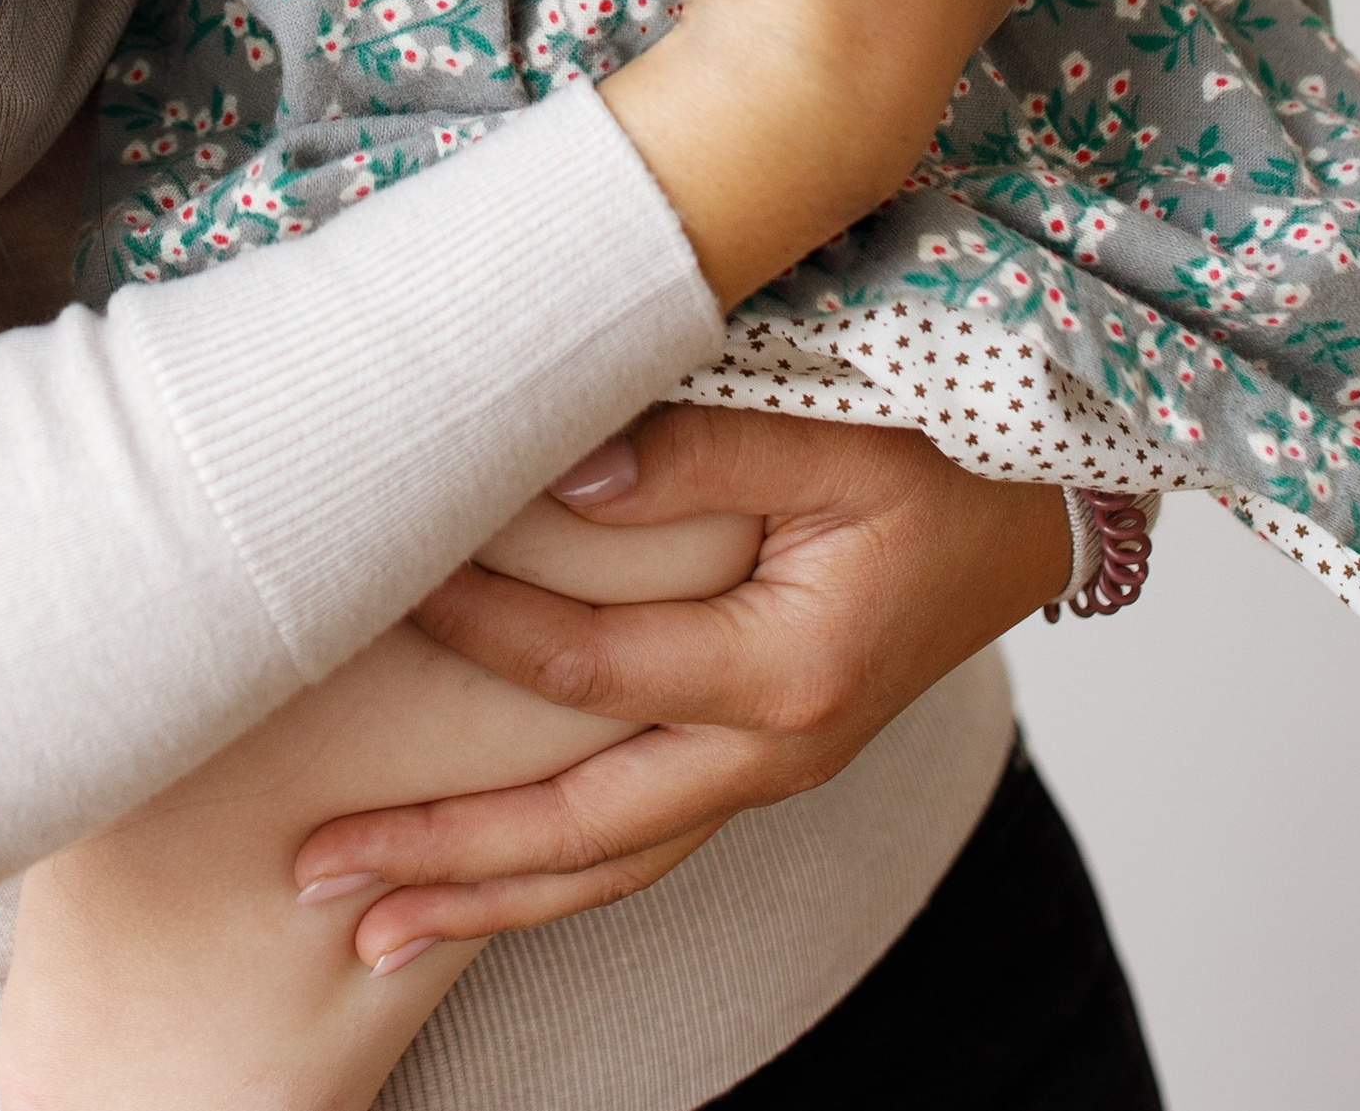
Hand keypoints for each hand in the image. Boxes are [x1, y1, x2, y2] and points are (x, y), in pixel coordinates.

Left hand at [294, 410, 1072, 966]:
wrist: (1044, 509)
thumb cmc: (945, 459)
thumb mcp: (838, 432)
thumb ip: (702, 451)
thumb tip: (559, 480)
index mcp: (785, 672)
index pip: (586, 669)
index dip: (478, 630)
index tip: (384, 588)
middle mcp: (774, 750)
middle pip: (581, 832)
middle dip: (442, 857)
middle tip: (315, 870)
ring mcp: (771, 768)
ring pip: (609, 865)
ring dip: (484, 897)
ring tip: (367, 928)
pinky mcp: (763, 757)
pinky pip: (642, 840)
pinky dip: (554, 872)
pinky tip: (481, 880)